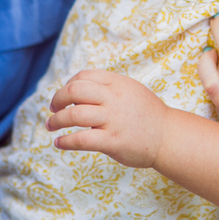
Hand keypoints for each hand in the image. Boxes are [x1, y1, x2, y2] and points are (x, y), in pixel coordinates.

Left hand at [47, 69, 168, 167]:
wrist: (168, 136)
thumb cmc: (146, 114)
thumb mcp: (130, 90)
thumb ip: (107, 86)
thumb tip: (77, 86)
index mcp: (117, 83)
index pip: (83, 76)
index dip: (67, 85)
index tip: (64, 97)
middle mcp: (114, 98)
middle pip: (74, 91)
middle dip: (57, 100)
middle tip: (52, 109)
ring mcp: (113, 120)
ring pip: (74, 115)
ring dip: (56, 121)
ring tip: (51, 126)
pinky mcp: (113, 141)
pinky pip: (81, 139)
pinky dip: (65, 141)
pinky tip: (59, 143)